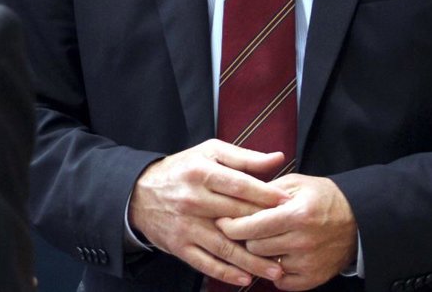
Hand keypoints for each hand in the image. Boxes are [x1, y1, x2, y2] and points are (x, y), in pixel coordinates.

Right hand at [128, 139, 291, 287]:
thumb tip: (278, 158)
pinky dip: (227, 273)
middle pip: (236, 217)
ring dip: (253, 261)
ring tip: (277, 270)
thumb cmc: (182, 170)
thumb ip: (243, 157)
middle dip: (266, 230)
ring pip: (225, 246)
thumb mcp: (208, 153)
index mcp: (202, 172)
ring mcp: (186, 225)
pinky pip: (206, 262)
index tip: (289, 204)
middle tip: (291, 240)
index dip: (266, 196)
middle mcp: (193, 199)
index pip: (240, 185)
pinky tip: (246, 278)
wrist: (140, 193)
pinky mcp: (180, 245)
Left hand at [216, 174, 357, 290]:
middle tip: (247, 229)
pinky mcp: (313, 278)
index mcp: (296, 214)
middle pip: (254, 247)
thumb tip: (236, 200)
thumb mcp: (296, 183)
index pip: (251, 226)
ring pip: (265, 265)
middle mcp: (302, 241)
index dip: (231, 225)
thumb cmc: (323, 197)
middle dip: (247, 237)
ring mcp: (308, 262)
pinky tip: (279, 257)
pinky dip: (276, 272)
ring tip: (264, 240)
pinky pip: (281, 283)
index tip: (222, 221)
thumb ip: (266, 190)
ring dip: (261, 254)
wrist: (358, 219)